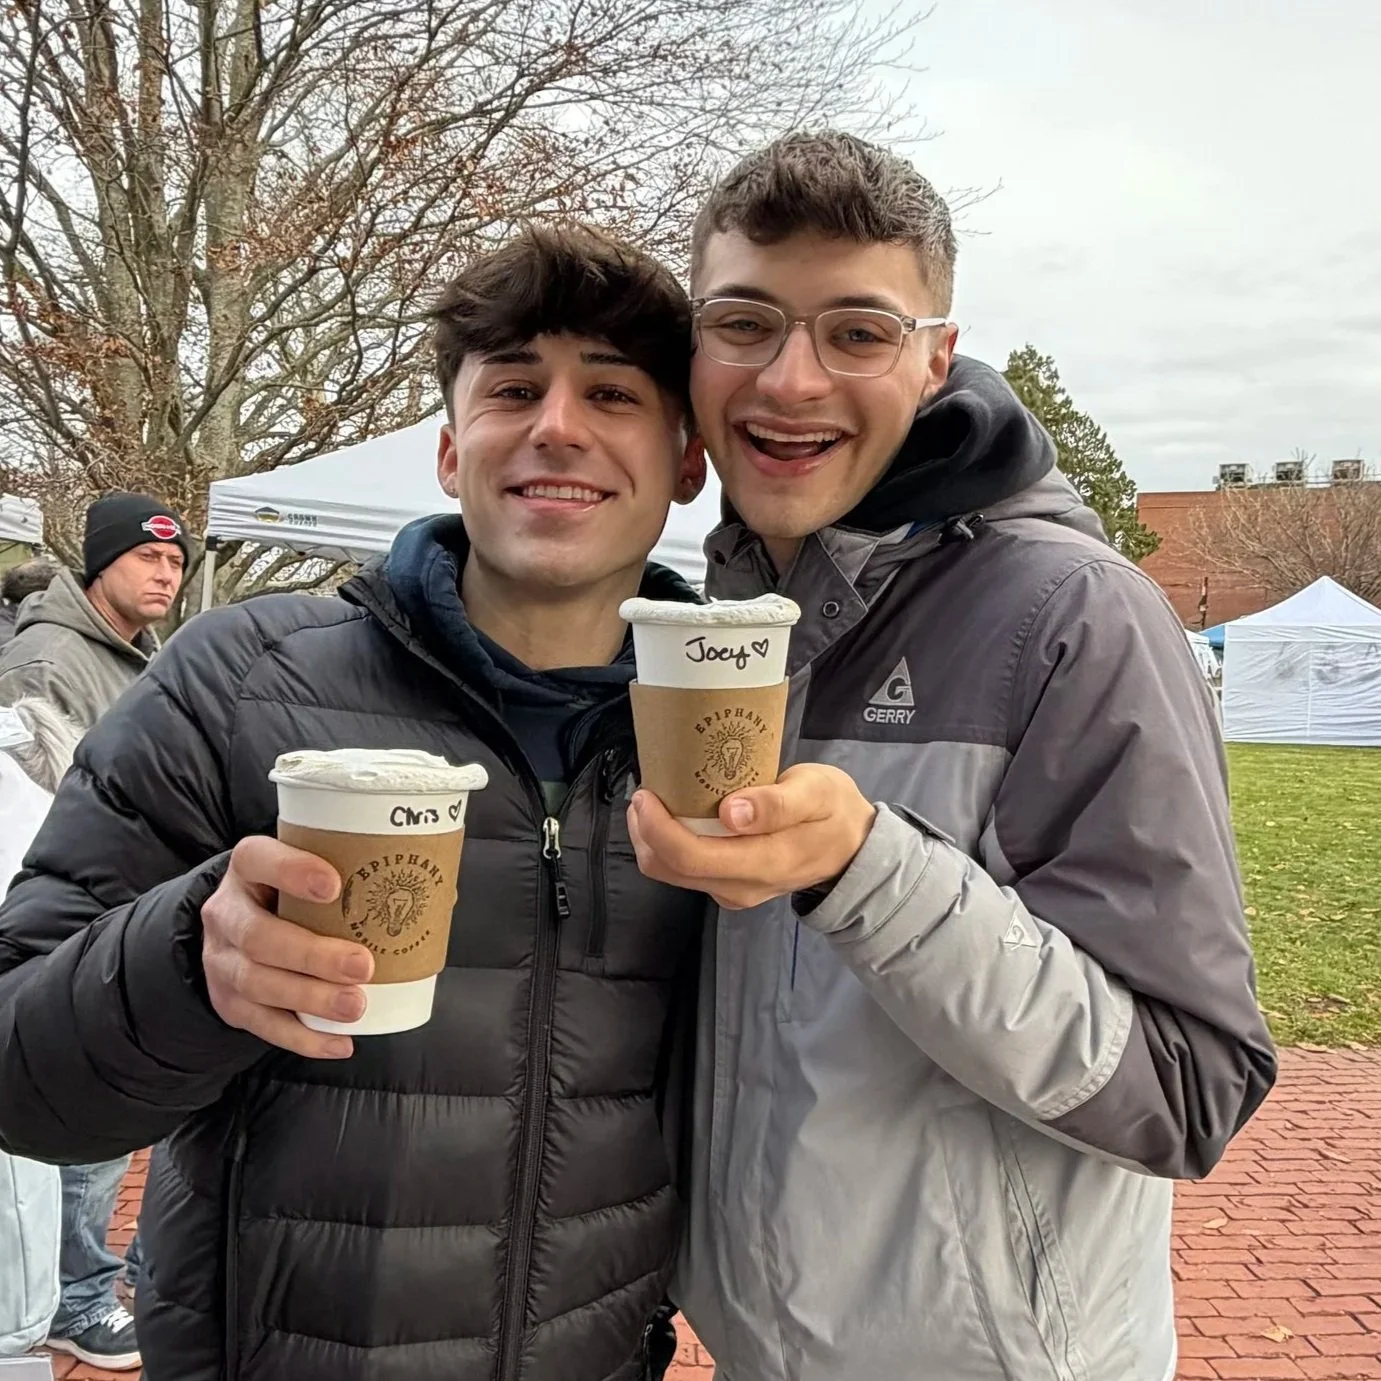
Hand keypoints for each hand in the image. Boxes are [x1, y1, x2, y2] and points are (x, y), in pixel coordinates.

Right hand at [202, 835, 374, 1059]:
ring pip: (257, 983)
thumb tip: (439, 892)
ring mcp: (222, 961)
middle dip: (312, 954)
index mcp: (249, 867)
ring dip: (310, 999)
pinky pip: (263, 1025)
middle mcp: (227, 913)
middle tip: (362, 966)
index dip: (292, 871)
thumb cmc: (294, 895)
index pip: (257, 859)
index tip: (335, 886)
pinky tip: (340, 1043)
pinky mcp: (229, 1003)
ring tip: (355, 1007)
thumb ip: (362, 874)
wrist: (238, 929)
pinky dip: (303, 1038)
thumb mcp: (311, 871)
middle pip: (258, 935)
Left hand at [627, 763, 875, 909]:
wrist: (854, 851)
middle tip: (645, 791)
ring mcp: (733, 891)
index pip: (692, 857)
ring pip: (672, 874)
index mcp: (763, 863)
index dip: (658, 828)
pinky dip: (669, 844)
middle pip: (671, 869)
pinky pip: (685, 871)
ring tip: (655, 799)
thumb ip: (778, 804)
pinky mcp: (728, 887)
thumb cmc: (835, 811)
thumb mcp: (818, 793)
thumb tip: (731, 813)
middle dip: (646, 832)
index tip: (647, 794)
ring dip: (653, 839)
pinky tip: (676, 814)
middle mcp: (741, 887)